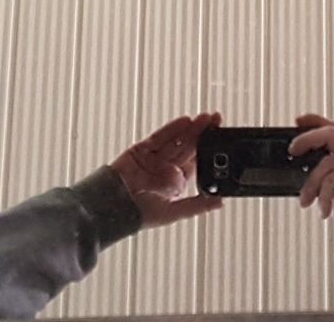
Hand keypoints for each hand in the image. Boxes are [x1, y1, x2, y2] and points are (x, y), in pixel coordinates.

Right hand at [110, 112, 224, 228]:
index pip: (196, 162)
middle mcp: (167, 168)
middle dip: (202, 133)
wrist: (112, 207)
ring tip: (204, 118)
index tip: (220, 136)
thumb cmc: (140, 215)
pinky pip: (159, 138)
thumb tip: (221, 202)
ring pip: (176, 140)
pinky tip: (184, 121)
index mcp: (176, 182)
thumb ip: (197, 205)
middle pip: (188, 147)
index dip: (208, 149)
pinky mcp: (141, 150)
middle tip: (215, 119)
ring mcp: (154, 158)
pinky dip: (171, 129)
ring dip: (190, 129)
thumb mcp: (173, 212)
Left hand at [291, 113, 333, 235]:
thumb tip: (303, 180)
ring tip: (307, 201)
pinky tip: (325, 210)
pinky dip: (324, 196)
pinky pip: (331, 178)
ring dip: (312, 184)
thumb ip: (323, 182)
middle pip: (330, 132)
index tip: (298, 121)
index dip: (315, 123)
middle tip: (292, 149)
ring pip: (326, 161)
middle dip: (307, 138)